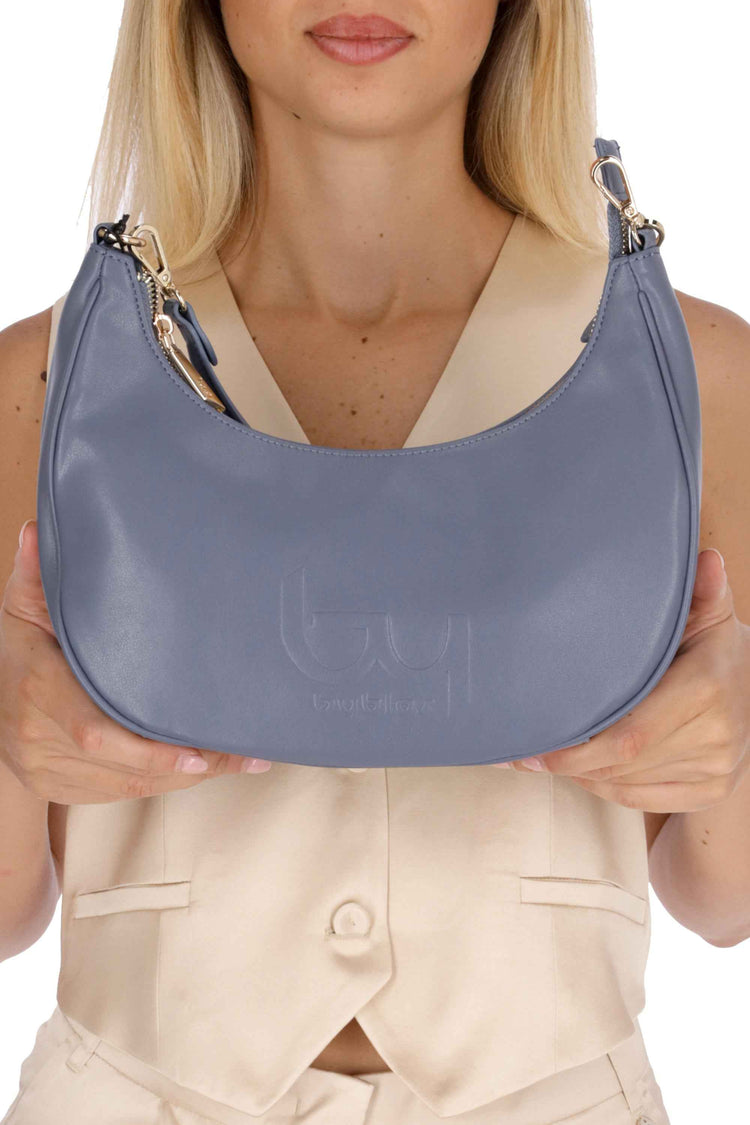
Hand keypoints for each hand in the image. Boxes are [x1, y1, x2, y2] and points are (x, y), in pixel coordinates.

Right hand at [0, 520, 271, 803]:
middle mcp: (40, 740)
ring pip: (132, 786)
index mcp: (40, 691)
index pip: (96, 733)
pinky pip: (123, 793)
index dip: (150, 751)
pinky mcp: (60, 790)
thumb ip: (38, 574)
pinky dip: (164, 781)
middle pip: (128, 767)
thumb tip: (38, 533)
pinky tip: (203, 767)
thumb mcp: (23, 606)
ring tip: (241, 760)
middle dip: (193, 764)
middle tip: (249, 754)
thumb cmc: (14, 647)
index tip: (198, 754)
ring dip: (187, 776)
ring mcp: (48, 771)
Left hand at [492, 549, 749, 812]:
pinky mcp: (709, 791)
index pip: (630, 734)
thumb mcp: (710, 615)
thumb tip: (704, 558)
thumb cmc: (716, 648)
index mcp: (707, 687)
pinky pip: (639, 799)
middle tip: (522, 753)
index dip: (577, 747)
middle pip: (620, 764)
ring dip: (580, 774)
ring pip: (624, 784)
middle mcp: (715, 734)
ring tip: (545, 756)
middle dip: (566, 761)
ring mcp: (715, 769)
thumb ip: (700, 591)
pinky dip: (604, 786)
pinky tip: (582, 769)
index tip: (534, 744)